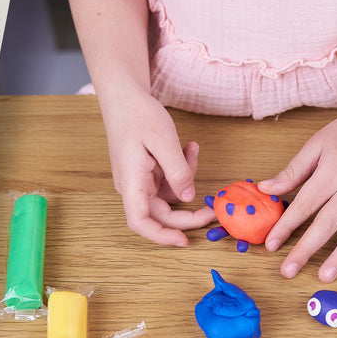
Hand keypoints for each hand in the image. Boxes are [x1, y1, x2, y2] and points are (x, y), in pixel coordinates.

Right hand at [101, 92, 215, 246]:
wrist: (123, 97)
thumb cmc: (138, 114)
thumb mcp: (163, 139)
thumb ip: (177, 170)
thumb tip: (188, 197)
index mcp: (131, 183)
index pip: (141, 222)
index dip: (161, 236)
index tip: (183, 240)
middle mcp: (133, 188)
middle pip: (159, 215)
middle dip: (187, 215)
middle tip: (212, 211)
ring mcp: (140, 182)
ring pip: (167, 198)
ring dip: (186, 181)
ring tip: (192, 152)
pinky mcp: (147, 174)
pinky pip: (168, 182)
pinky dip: (182, 170)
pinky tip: (189, 148)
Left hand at [259, 106, 336, 281]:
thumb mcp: (315, 146)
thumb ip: (291, 172)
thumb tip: (263, 189)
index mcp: (334, 171)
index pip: (305, 204)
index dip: (286, 226)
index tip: (270, 245)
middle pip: (328, 224)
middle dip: (306, 250)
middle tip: (288, 271)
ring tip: (325, 276)